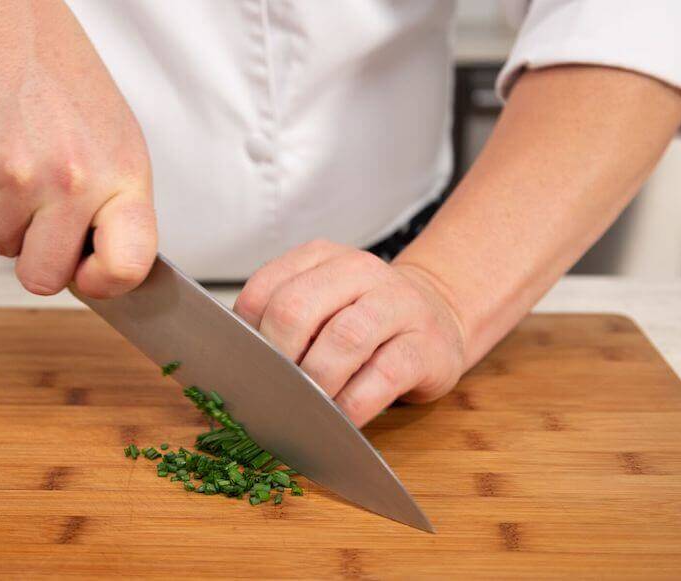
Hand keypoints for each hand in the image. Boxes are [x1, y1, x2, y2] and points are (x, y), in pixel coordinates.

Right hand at [0, 1, 155, 297]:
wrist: (6, 33)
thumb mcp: (118, 148)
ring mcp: (21, 178)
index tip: (91, 274)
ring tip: (21, 169)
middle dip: (39, 260)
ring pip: (2, 247)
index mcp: (122, 179)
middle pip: (45, 279)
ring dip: (6, 219)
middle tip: (44, 220)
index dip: (106, 285)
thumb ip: (116, 212)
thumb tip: (103, 273)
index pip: (128, 265)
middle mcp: (74, 182)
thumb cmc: (68, 94)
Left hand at [234, 240, 466, 425]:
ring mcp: (398, 305)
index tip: (250, 367)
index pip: (264, 289)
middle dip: (278, 359)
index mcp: (322, 257)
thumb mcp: (323, 303)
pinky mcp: (426, 346)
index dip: (248, 336)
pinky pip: (382, 377)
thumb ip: (283, 320)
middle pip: (295, 310)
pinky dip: (353, 406)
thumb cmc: (365, 318)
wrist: (440, 316)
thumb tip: (240, 369)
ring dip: (316, 385)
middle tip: (276, 390)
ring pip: (343, 340)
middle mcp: (359, 271)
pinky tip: (341, 420)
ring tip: (307, 409)